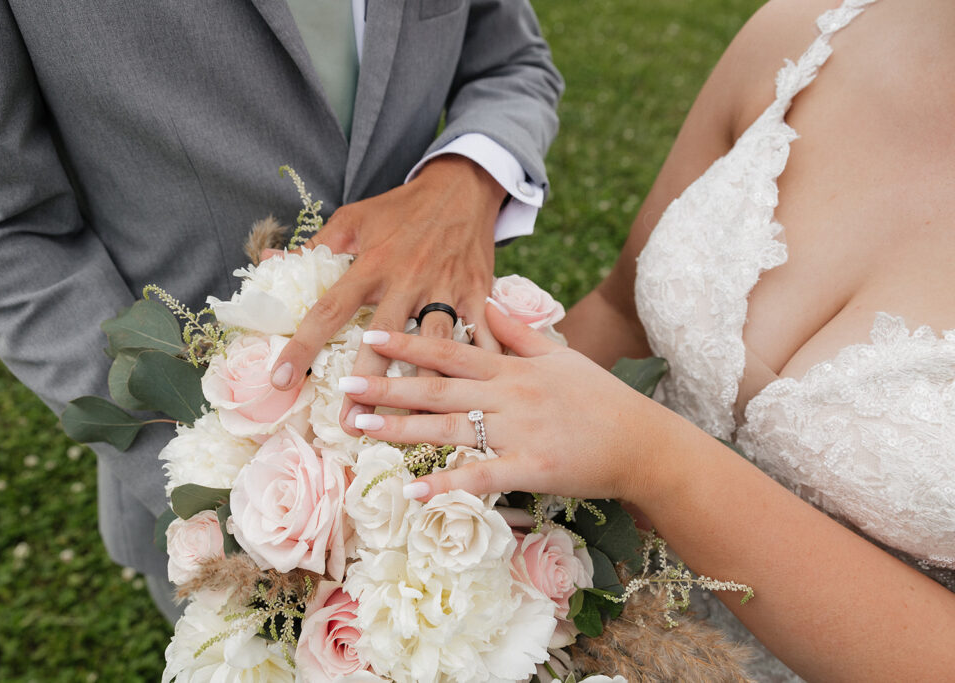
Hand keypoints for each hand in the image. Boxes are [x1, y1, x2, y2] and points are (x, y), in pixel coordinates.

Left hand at [268, 155, 506, 434]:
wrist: (462, 187)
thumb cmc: (401, 208)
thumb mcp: (354, 218)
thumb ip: (313, 246)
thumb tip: (267, 263)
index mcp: (371, 263)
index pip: (329, 309)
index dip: (303, 346)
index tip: (282, 380)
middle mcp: (407, 280)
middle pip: (383, 340)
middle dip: (367, 384)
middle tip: (349, 425)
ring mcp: (445, 289)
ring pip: (434, 345)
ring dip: (422, 387)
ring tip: (410, 426)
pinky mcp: (478, 293)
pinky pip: (482, 334)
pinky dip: (483, 365)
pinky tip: (481, 400)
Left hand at [338, 301, 669, 502]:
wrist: (642, 442)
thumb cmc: (600, 399)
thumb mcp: (561, 355)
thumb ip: (520, 332)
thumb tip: (489, 303)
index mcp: (513, 368)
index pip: (452, 350)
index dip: (409, 343)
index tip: (371, 337)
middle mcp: (508, 396)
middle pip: (439, 388)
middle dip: (389, 385)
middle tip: (345, 384)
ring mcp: (518, 432)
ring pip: (450, 428)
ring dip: (401, 428)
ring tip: (359, 427)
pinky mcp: (530, 468)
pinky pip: (481, 476)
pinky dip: (447, 483)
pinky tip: (413, 490)